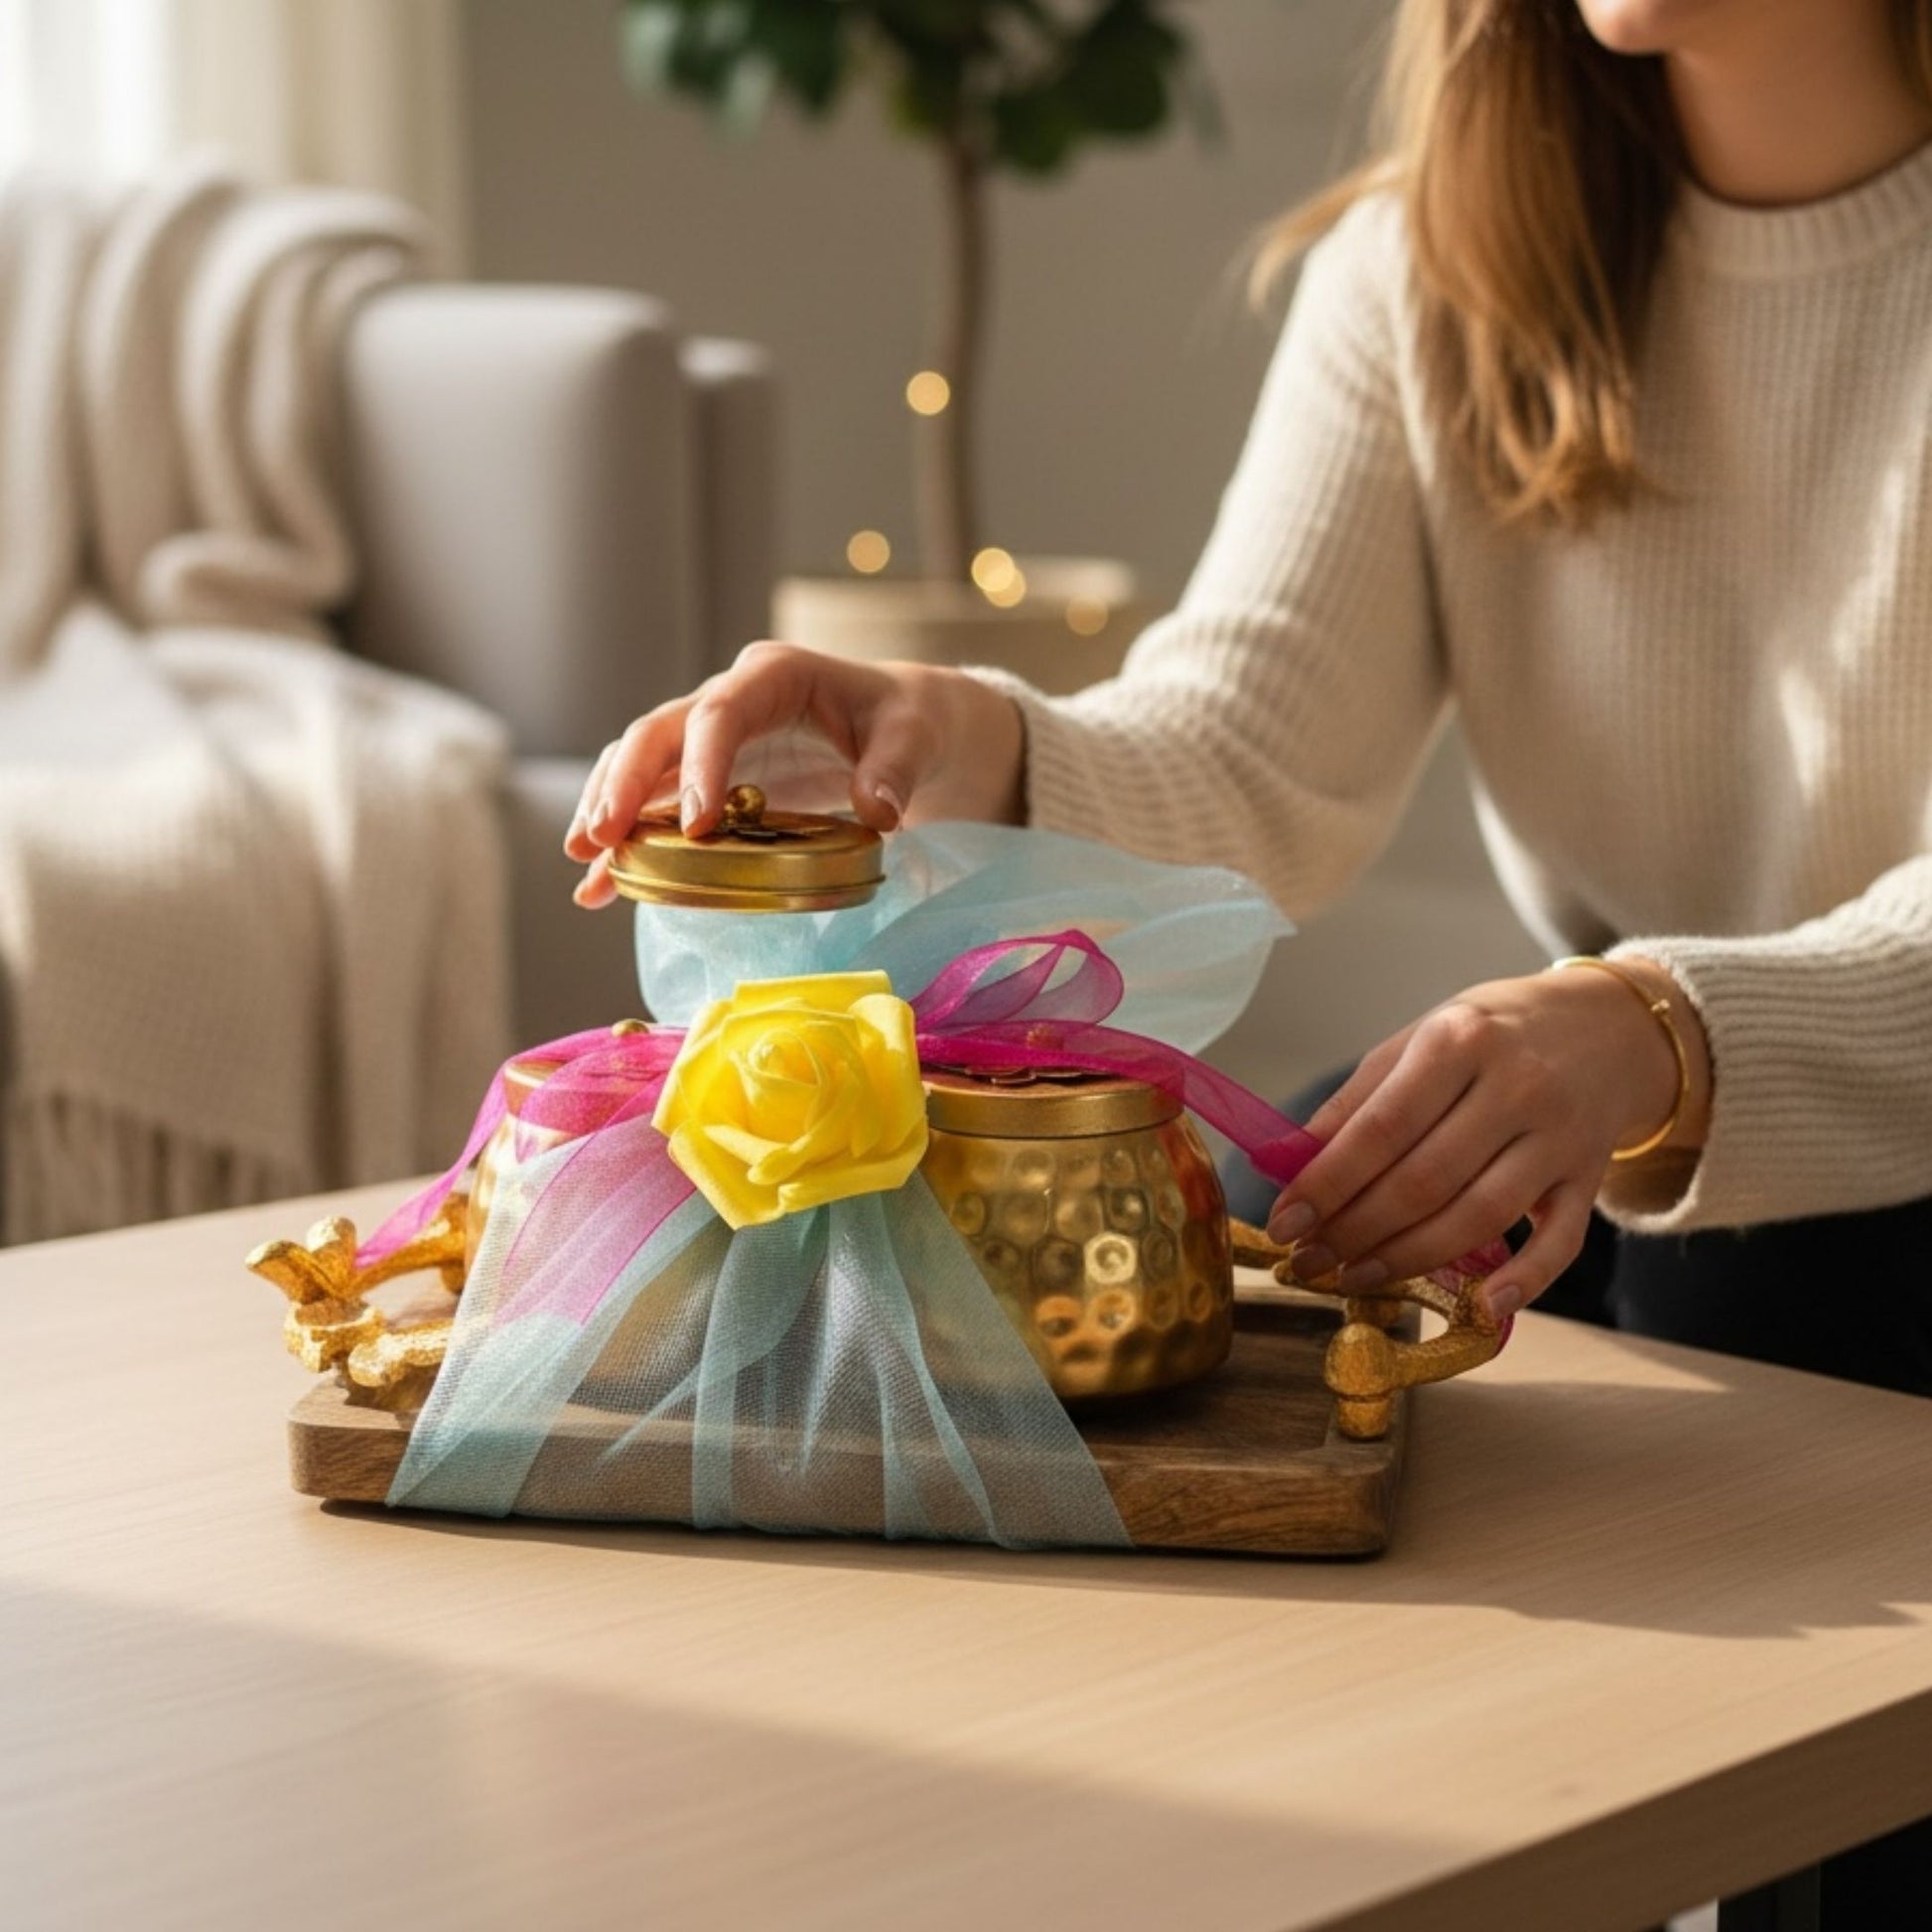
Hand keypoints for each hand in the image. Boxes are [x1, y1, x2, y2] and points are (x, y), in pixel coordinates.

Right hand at [564, 643, 1025, 906]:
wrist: (911, 725)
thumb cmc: (912, 721)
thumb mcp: (917, 735)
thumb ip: (896, 768)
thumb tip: (877, 811)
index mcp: (776, 675)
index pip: (721, 713)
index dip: (701, 766)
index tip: (695, 826)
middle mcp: (732, 700)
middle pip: (659, 733)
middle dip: (624, 785)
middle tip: (600, 839)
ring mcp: (714, 739)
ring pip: (641, 763)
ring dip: (609, 810)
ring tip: (584, 863)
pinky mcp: (711, 776)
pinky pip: (656, 802)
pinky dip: (628, 841)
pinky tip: (599, 886)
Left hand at [1264, 960, 1708, 1322]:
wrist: (1608, 1028)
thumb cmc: (1494, 1034)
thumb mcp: (1421, 1040)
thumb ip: (1356, 1101)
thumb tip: (1288, 1161)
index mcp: (1460, 1040)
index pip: (1383, 1127)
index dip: (1328, 1182)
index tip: (1284, 1222)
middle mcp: (1516, 1087)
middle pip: (1425, 1181)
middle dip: (1355, 1231)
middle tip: (1309, 1260)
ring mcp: (1560, 1137)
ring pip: (1479, 1217)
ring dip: (1408, 1259)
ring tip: (1353, 1276)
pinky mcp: (1591, 1178)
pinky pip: (1561, 1242)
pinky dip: (1523, 1280)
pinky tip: (1479, 1305)